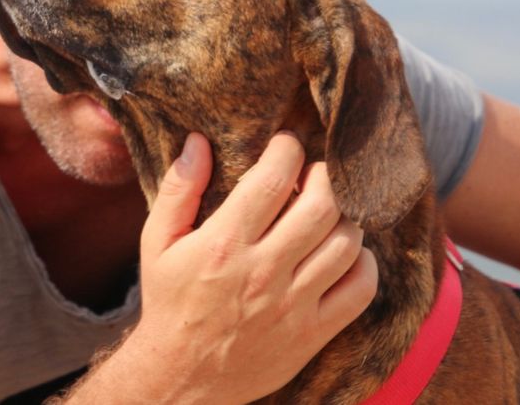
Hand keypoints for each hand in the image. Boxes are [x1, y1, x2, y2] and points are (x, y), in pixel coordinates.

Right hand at [98, 132, 376, 403]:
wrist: (182, 375)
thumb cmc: (170, 301)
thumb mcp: (158, 242)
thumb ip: (178, 190)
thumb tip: (198, 142)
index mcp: (224, 244)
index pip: (272, 181)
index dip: (287, 151)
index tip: (286, 145)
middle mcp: (263, 271)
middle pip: (321, 207)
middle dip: (324, 177)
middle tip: (314, 173)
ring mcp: (293, 304)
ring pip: (346, 243)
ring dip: (344, 216)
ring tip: (327, 211)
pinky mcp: (313, 333)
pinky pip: (359, 289)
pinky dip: (362, 262)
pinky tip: (345, 252)